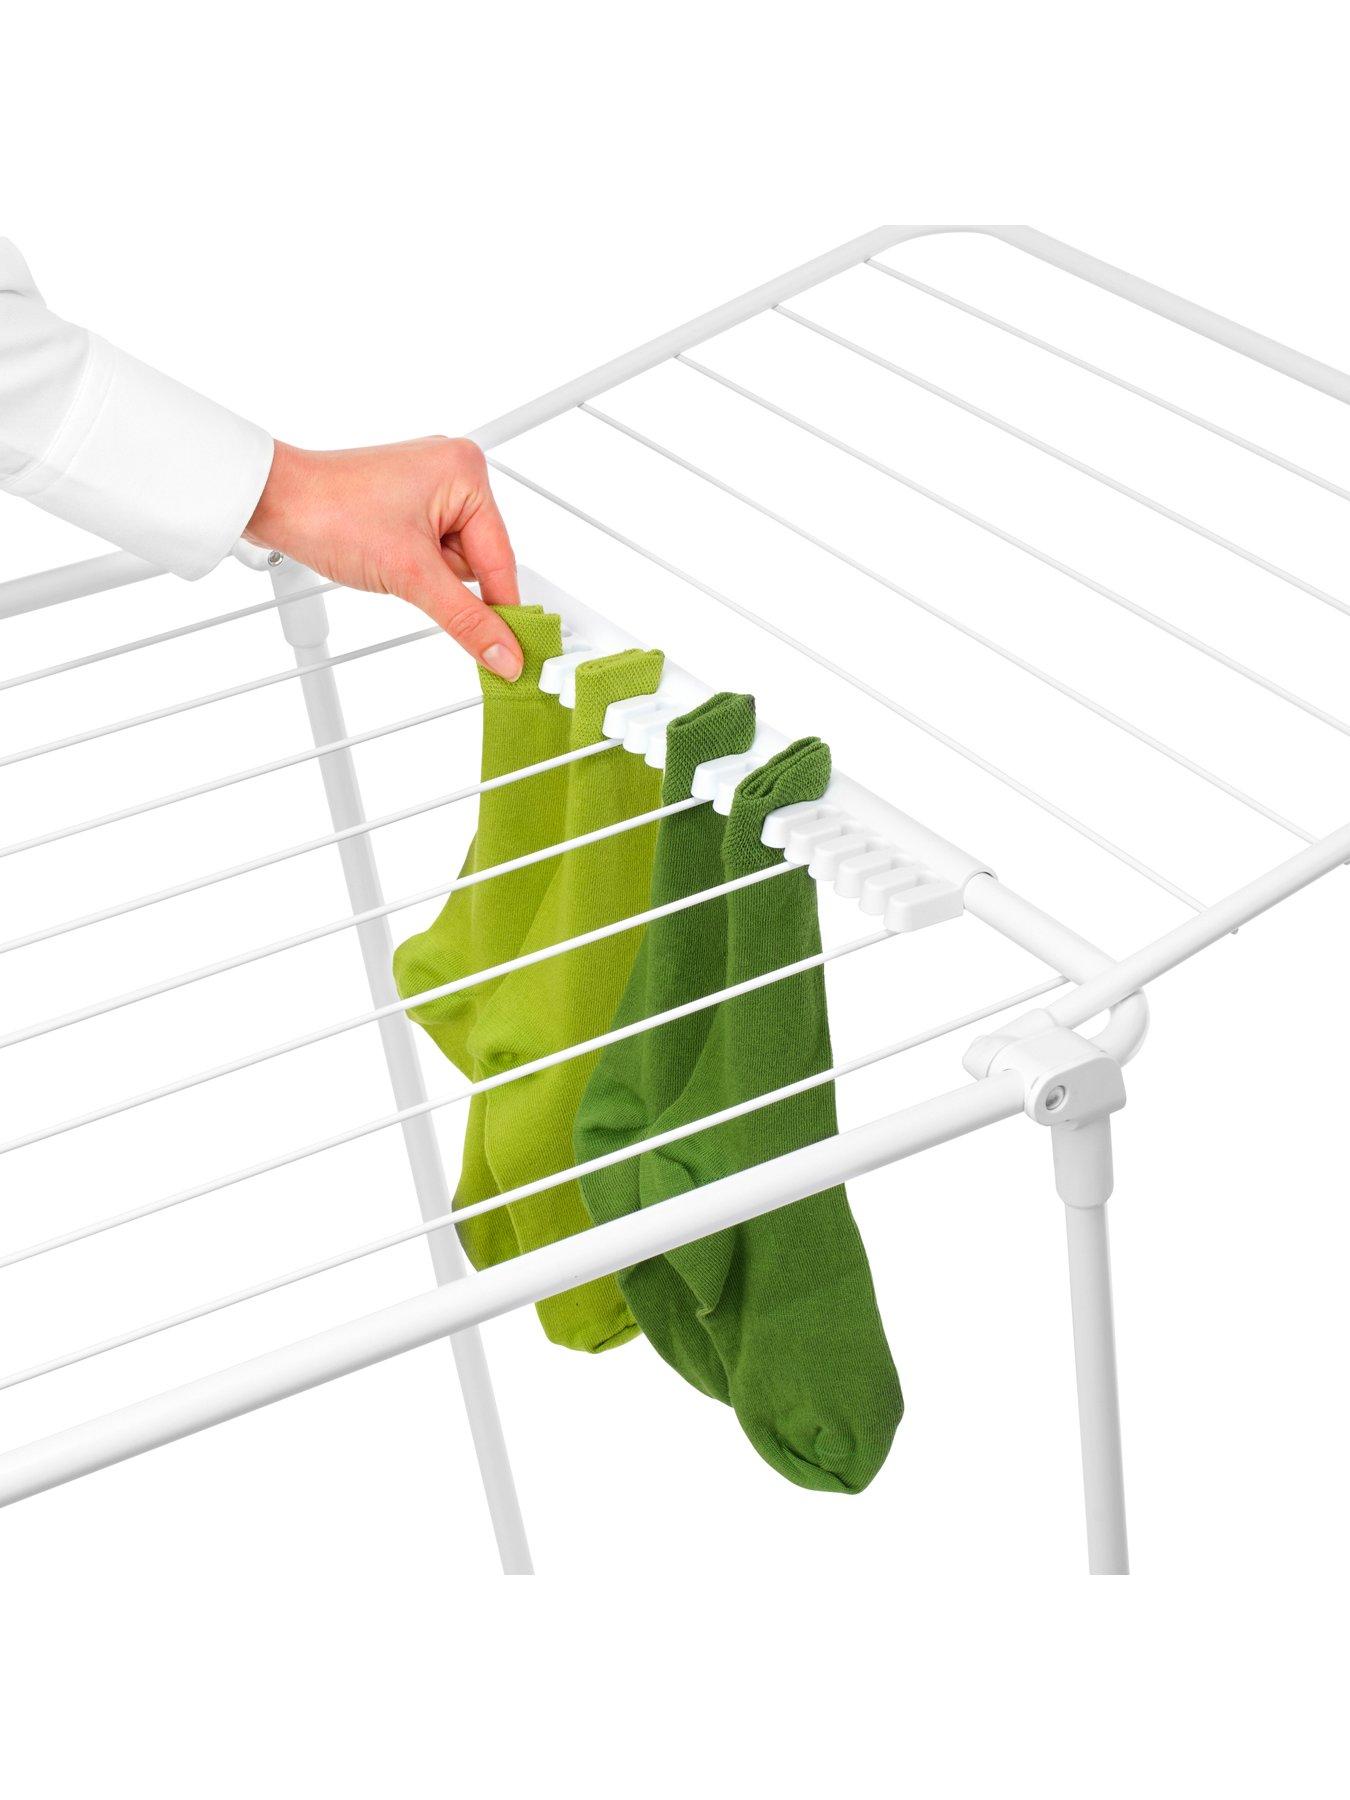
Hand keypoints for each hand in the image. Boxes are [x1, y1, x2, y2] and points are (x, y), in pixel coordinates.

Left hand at [244, 436, 522, 677]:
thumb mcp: (410, 576)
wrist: (271, 501)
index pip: (501, 560)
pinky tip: (384, 559)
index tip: (511, 652)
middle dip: (445, 582)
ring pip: (453, 561)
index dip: (500, 609)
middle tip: (410, 579)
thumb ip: (466, 621)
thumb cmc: (329, 512)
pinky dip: (413, 568)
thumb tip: (504, 655)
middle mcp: (453, 472)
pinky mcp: (407, 503)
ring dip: (426, 577)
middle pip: (478, 561)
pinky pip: (431, 552)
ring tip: (387, 561)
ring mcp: (429, 487)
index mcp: (467, 472)